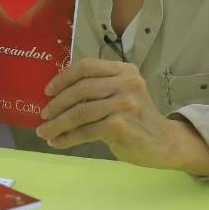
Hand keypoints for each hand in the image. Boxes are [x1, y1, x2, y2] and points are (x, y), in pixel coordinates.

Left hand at [36, 59, 208, 176]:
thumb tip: (56, 97)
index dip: (63, 77)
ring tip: (44, 132)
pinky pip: (86, 131)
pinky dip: (68, 138)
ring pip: (80, 112)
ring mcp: (125, 104)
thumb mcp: (122, 95)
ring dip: (57, 123)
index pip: (87, 66)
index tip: (48, 91)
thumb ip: (99, 90)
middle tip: (43, 114)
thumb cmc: (137, 119)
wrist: (164, 143)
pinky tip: (58, 142)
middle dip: (57, 103)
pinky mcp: (121, 125)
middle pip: (81, 89)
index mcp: (124, 70)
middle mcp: (127, 83)